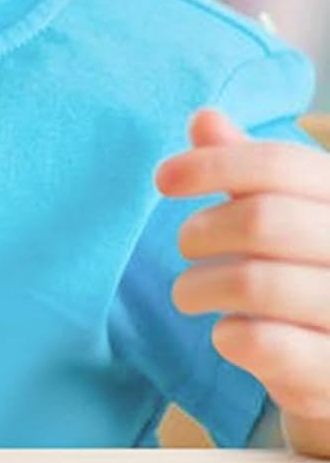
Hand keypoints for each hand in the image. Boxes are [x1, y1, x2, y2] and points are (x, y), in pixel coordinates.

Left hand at [156, 107, 329, 435]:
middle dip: (202, 231)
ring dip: (199, 286)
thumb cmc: (300, 266)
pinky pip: (265, 343)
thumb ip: (244, 166)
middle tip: (185, 245)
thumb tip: (204, 119)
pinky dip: (228, 334)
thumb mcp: (277, 207)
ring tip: (188, 292)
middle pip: (264, 220)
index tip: (163, 178)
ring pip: (256, 283)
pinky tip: (226, 333)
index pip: (278, 164)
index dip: (211, 164)